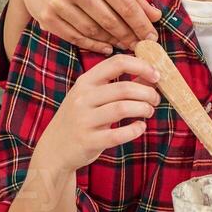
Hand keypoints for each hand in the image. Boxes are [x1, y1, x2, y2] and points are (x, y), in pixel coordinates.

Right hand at [13, 0, 161, 53]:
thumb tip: (155, 15)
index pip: (125, 5)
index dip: (141, 24)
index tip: (152, 36)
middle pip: (110, 21)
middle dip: (129, 36)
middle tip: (141, 45)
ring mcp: (59, 4)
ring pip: (93, 31)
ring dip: (113, 41)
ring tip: (125, 45)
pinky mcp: (47, 17)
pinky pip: (75, 37)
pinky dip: (93, 45)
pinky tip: (106, 47)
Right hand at [35, 54, 159, 172]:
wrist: (54, 149)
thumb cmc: (81, 119)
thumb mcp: (94, 97)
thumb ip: (121, 85)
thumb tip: (151, 76)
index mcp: (86, 81)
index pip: (117, 63)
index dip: (141, 66)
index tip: (156, 75)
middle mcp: (82, 98)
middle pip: (124, 88)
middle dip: (147, 92)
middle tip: (155, 99)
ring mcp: (83, 119)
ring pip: (122, 108)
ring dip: (143, 109)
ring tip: (148, 112)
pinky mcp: (87, 141)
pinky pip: (117, 135)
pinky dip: (135, 130)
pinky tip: (140, 127)